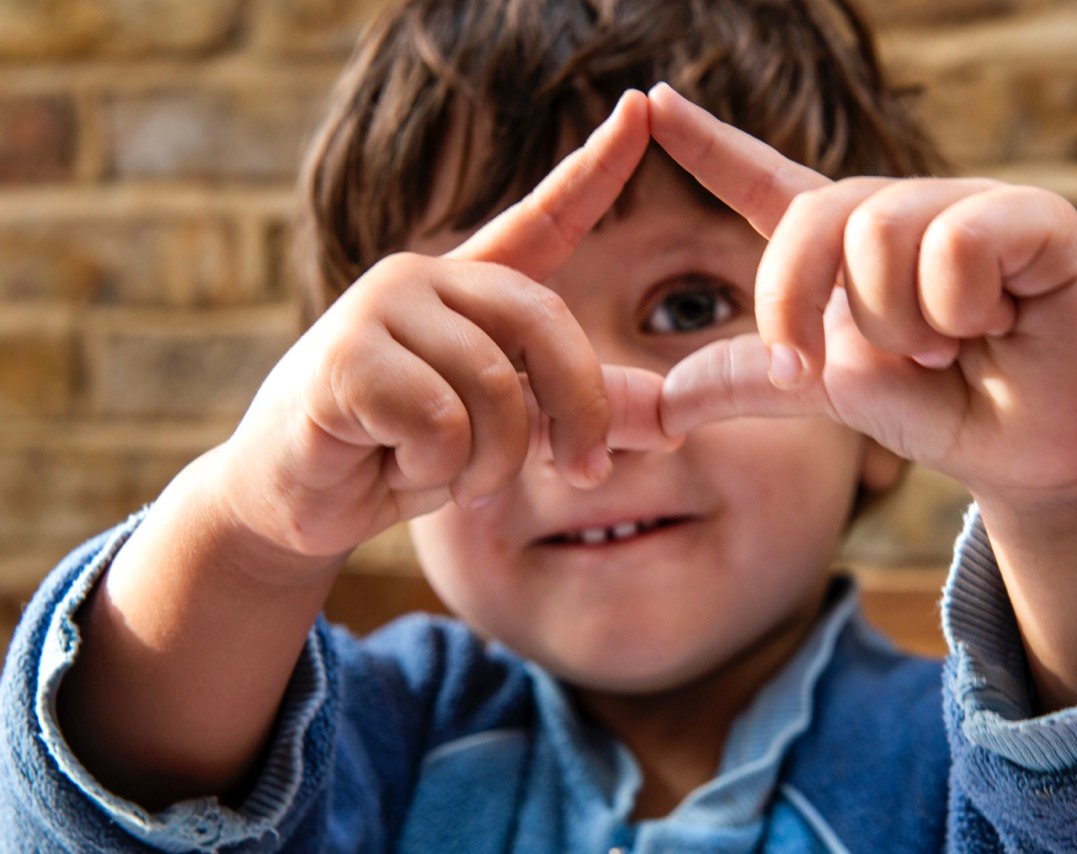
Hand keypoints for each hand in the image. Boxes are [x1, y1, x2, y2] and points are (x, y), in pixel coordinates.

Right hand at [216, 90, 675, 561]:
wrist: (296, 497)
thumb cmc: (401, 454)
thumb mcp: (505, 435)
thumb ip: (576, 417)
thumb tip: (671, 422)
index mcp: (469, 287)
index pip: (543, 217)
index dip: (597, 168)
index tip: (642, 108)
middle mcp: (425, 277)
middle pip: (543, 322)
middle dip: (579, 408)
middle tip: (583, 472)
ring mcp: (380, 307)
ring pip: (496, 385)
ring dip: (494, 459)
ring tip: (457, 476)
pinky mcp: (345, 355)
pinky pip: (440, 418)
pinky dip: (437, 466)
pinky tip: (393, 464)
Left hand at [650, 83, 1076, 502]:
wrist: (1024, 454)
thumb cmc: (932, 410)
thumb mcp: (824, 393)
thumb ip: (745, 380)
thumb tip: (659, 406)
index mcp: (842, 244)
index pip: (764, 180)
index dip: (708, 144)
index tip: (654, 103)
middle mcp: (897, 211)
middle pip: (813, 218)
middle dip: (805, 305)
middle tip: (845, 367)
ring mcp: (965, 206)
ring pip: (882, 234)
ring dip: (901, 324)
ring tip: (946, 346)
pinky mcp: (1033, 216)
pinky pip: (957, 242)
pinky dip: (961, 307)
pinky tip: (996, 323)